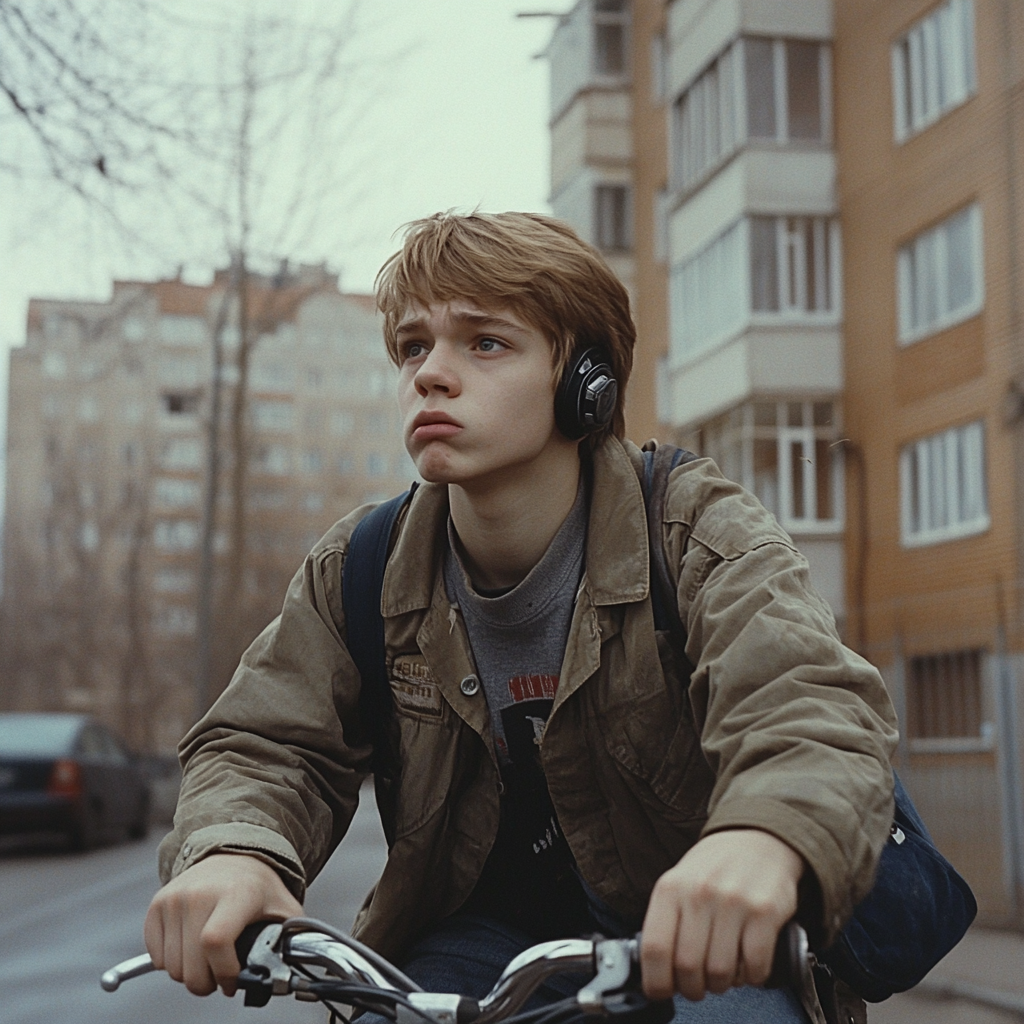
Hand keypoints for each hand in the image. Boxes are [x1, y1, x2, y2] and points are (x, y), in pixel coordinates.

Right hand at [144, 853, 302, 996]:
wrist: (231, 857)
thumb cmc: (258, 888)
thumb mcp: (284, 908)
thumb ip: (291, 938)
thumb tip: (288, 969)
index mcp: (236, 892)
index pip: (216, 941)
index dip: (224, 972)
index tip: (233, 980)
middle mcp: (200, 892)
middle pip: (191, 964)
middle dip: (207, 983)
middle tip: (220, 976)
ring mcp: (175, 898)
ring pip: (172, 966)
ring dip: (190, 974)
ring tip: (208, 960)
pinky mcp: (158, 904)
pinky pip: (156, 957)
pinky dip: (172, 963)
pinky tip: (191, 948)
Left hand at [640, 829, 802, 1001]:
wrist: (756, 838)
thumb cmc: (713, 867)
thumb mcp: (678, 883)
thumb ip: (665, 921)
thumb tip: (654, 971)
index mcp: (671, 888)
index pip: (654, 948)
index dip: (656, 981)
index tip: (661, 990)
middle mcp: (699, 893)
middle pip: (687, 967)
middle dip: (692, 988)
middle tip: (697, 985)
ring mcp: (733, 902)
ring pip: (720, 972)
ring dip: (721, 984)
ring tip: (723, 973)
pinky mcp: (764, 912)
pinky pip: (755, 966)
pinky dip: (751, 977)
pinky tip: (747, 964)